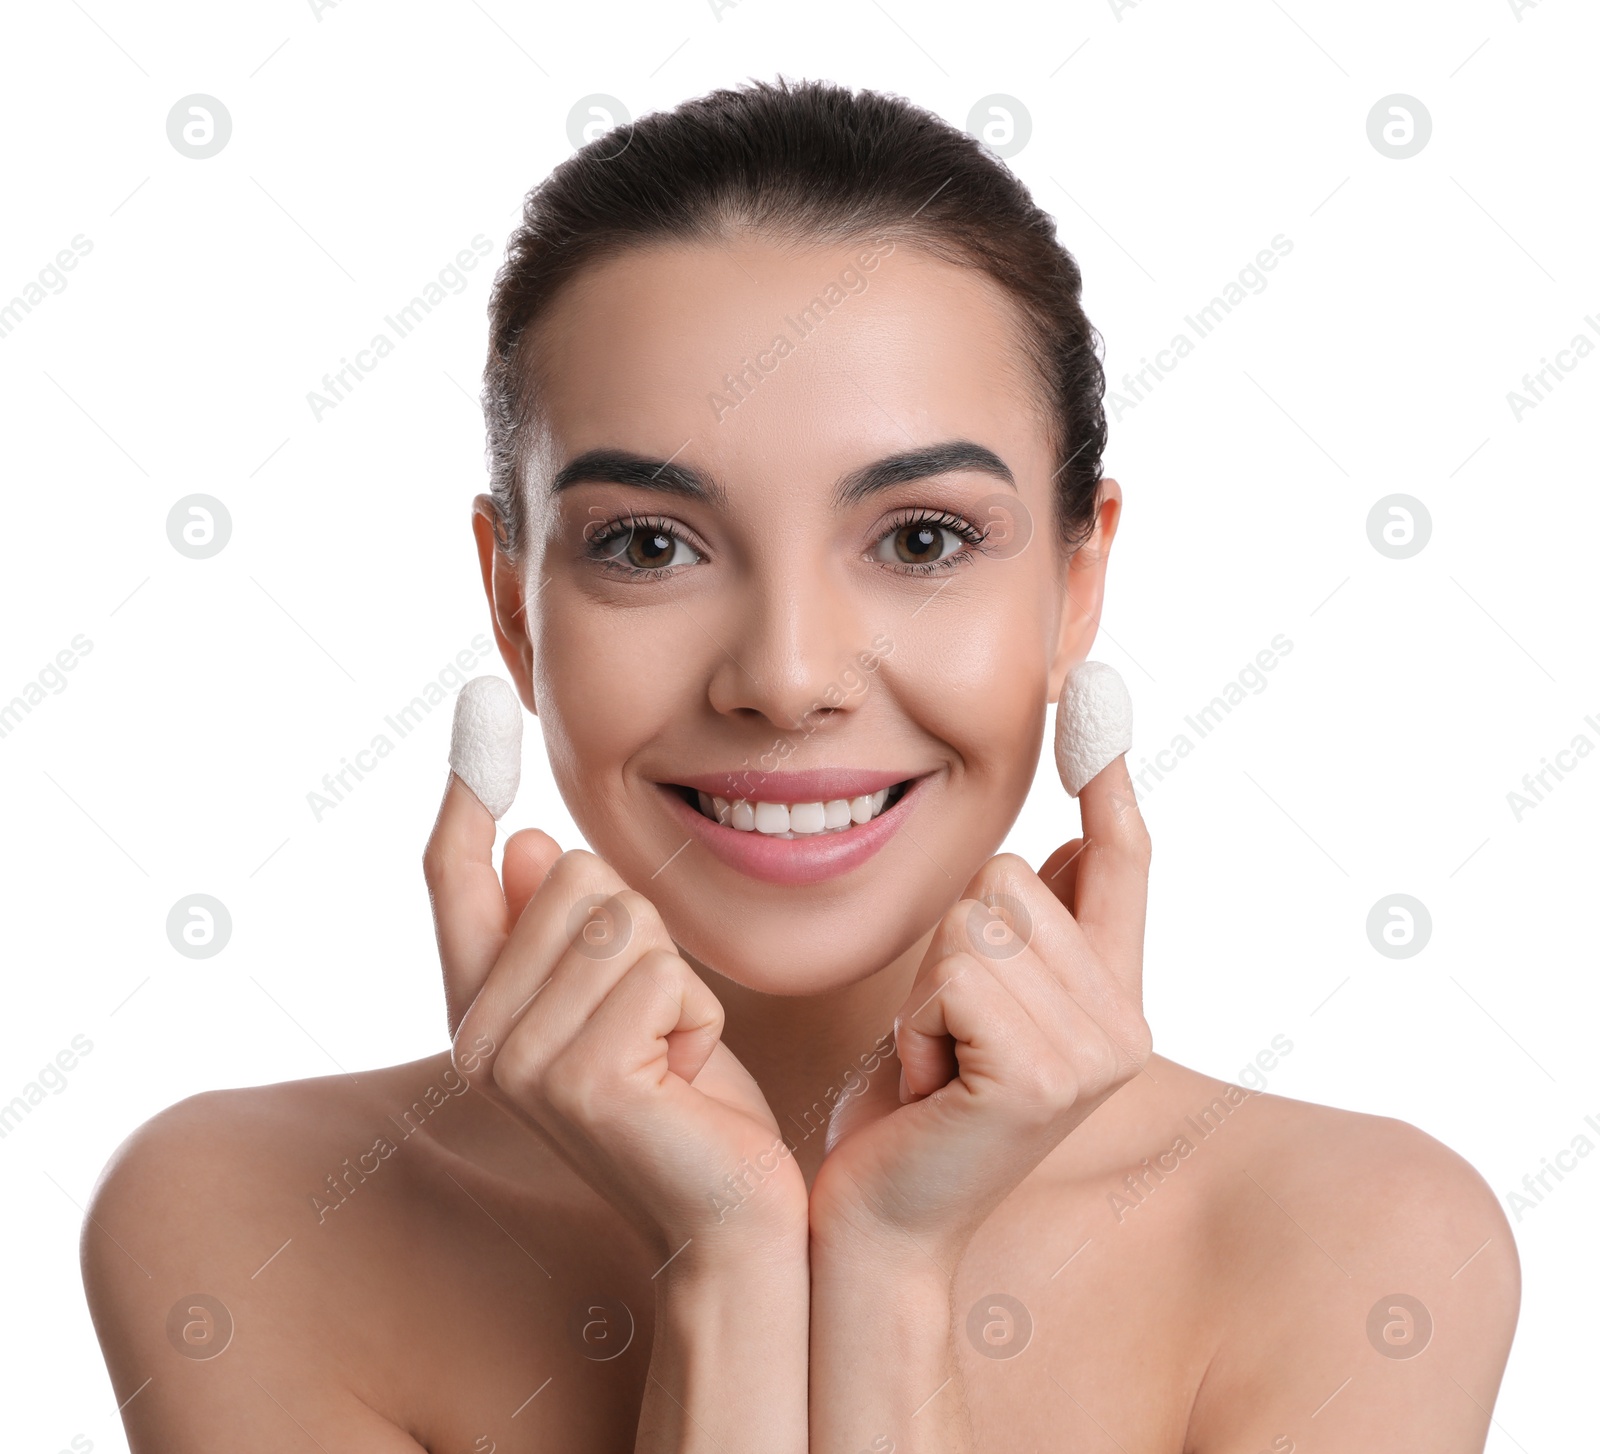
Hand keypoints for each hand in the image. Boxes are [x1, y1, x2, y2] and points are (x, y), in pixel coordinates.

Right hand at [421, 768, 808, 1272]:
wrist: (728, 1214)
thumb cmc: (685, 1102)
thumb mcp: (624, 996)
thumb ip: (560, 930)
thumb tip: (526, 841)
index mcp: (481, 1010)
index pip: (455, 880)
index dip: (465, 795)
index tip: (475, 706)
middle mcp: (479, 1039)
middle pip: (572, 876)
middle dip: (642, 931)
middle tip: (655, 1015)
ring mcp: (521, 1064)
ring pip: (620, 916)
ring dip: (674, 975)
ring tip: (671, 1049)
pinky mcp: (580, 1081)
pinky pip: (660, 971)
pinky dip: (697, 1014)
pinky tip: (688, 1077)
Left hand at [808, 751, 1153, 1269]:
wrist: (884, 1219)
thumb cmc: (919, 1107)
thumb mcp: (979, 1002)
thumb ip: (1042, 930)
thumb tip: (1070, 834)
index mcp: (1113, 996)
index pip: (1124, 862)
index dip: (1108, 776)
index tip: (1097, 690)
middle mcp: (1125, 1022)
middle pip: (1007, 877)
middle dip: (948, 949)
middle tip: (945, 1037)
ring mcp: (1096, 1052)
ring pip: (977, 918)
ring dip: (928, 989)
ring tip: (937, 1060)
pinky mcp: (1045, 1077)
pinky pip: (956, 972)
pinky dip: (918, 1023)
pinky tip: (928, 1084)